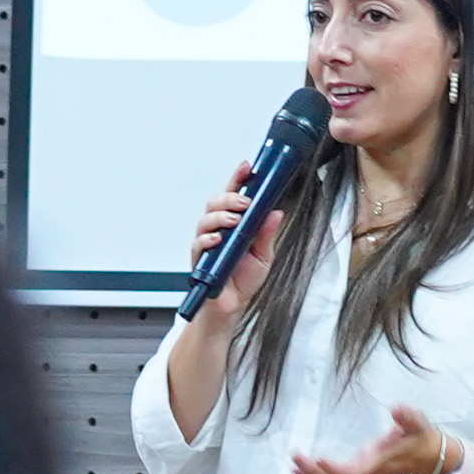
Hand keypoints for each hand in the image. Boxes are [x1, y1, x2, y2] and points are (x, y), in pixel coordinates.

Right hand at [179, 158, 286, 330]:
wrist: (232, 306)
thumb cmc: (243, 280)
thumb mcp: (264, 255)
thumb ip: (267, 234)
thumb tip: (276, 213)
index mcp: (234, 225)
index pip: (234, 196)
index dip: (238, 179)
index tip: (247, 167)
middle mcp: (218, 230)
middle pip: (216, 203)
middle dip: (230, 198)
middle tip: (244, 202)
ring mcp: (207, 243)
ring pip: (205, 219)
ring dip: (220, 216)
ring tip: (234, 220)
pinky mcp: (200, 259)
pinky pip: (198, 245)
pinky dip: (207, 240)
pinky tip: (217, 240)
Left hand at [292, 404, 456, 473]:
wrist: (430, 458)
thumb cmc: (422, 438)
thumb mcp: (419, 424)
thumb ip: (408, 417)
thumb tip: (396, 408)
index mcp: (380, 462)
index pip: (355, 472)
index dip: (337, 470)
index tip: (319, 461)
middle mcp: (369, 473)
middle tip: (296, 459)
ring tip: (293, 468)